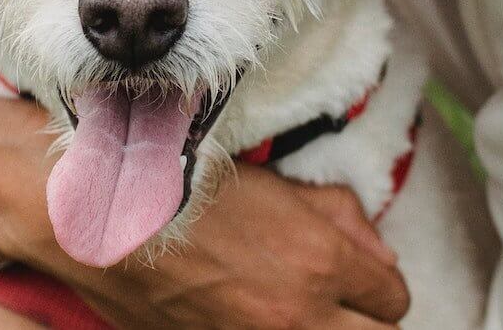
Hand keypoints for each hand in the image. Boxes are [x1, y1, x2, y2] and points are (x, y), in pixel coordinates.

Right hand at [64, 166, 409, 329]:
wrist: (110, 222)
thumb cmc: (189, 190)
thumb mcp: (275, 186)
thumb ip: (339, 215)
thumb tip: (378, 251)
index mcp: (320, 262)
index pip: (392, 296)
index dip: (380, 282)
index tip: (363, 274)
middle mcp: (299, 315)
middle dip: (369, 319)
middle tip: (347, 303)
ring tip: (307, 311)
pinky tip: (261, 320)